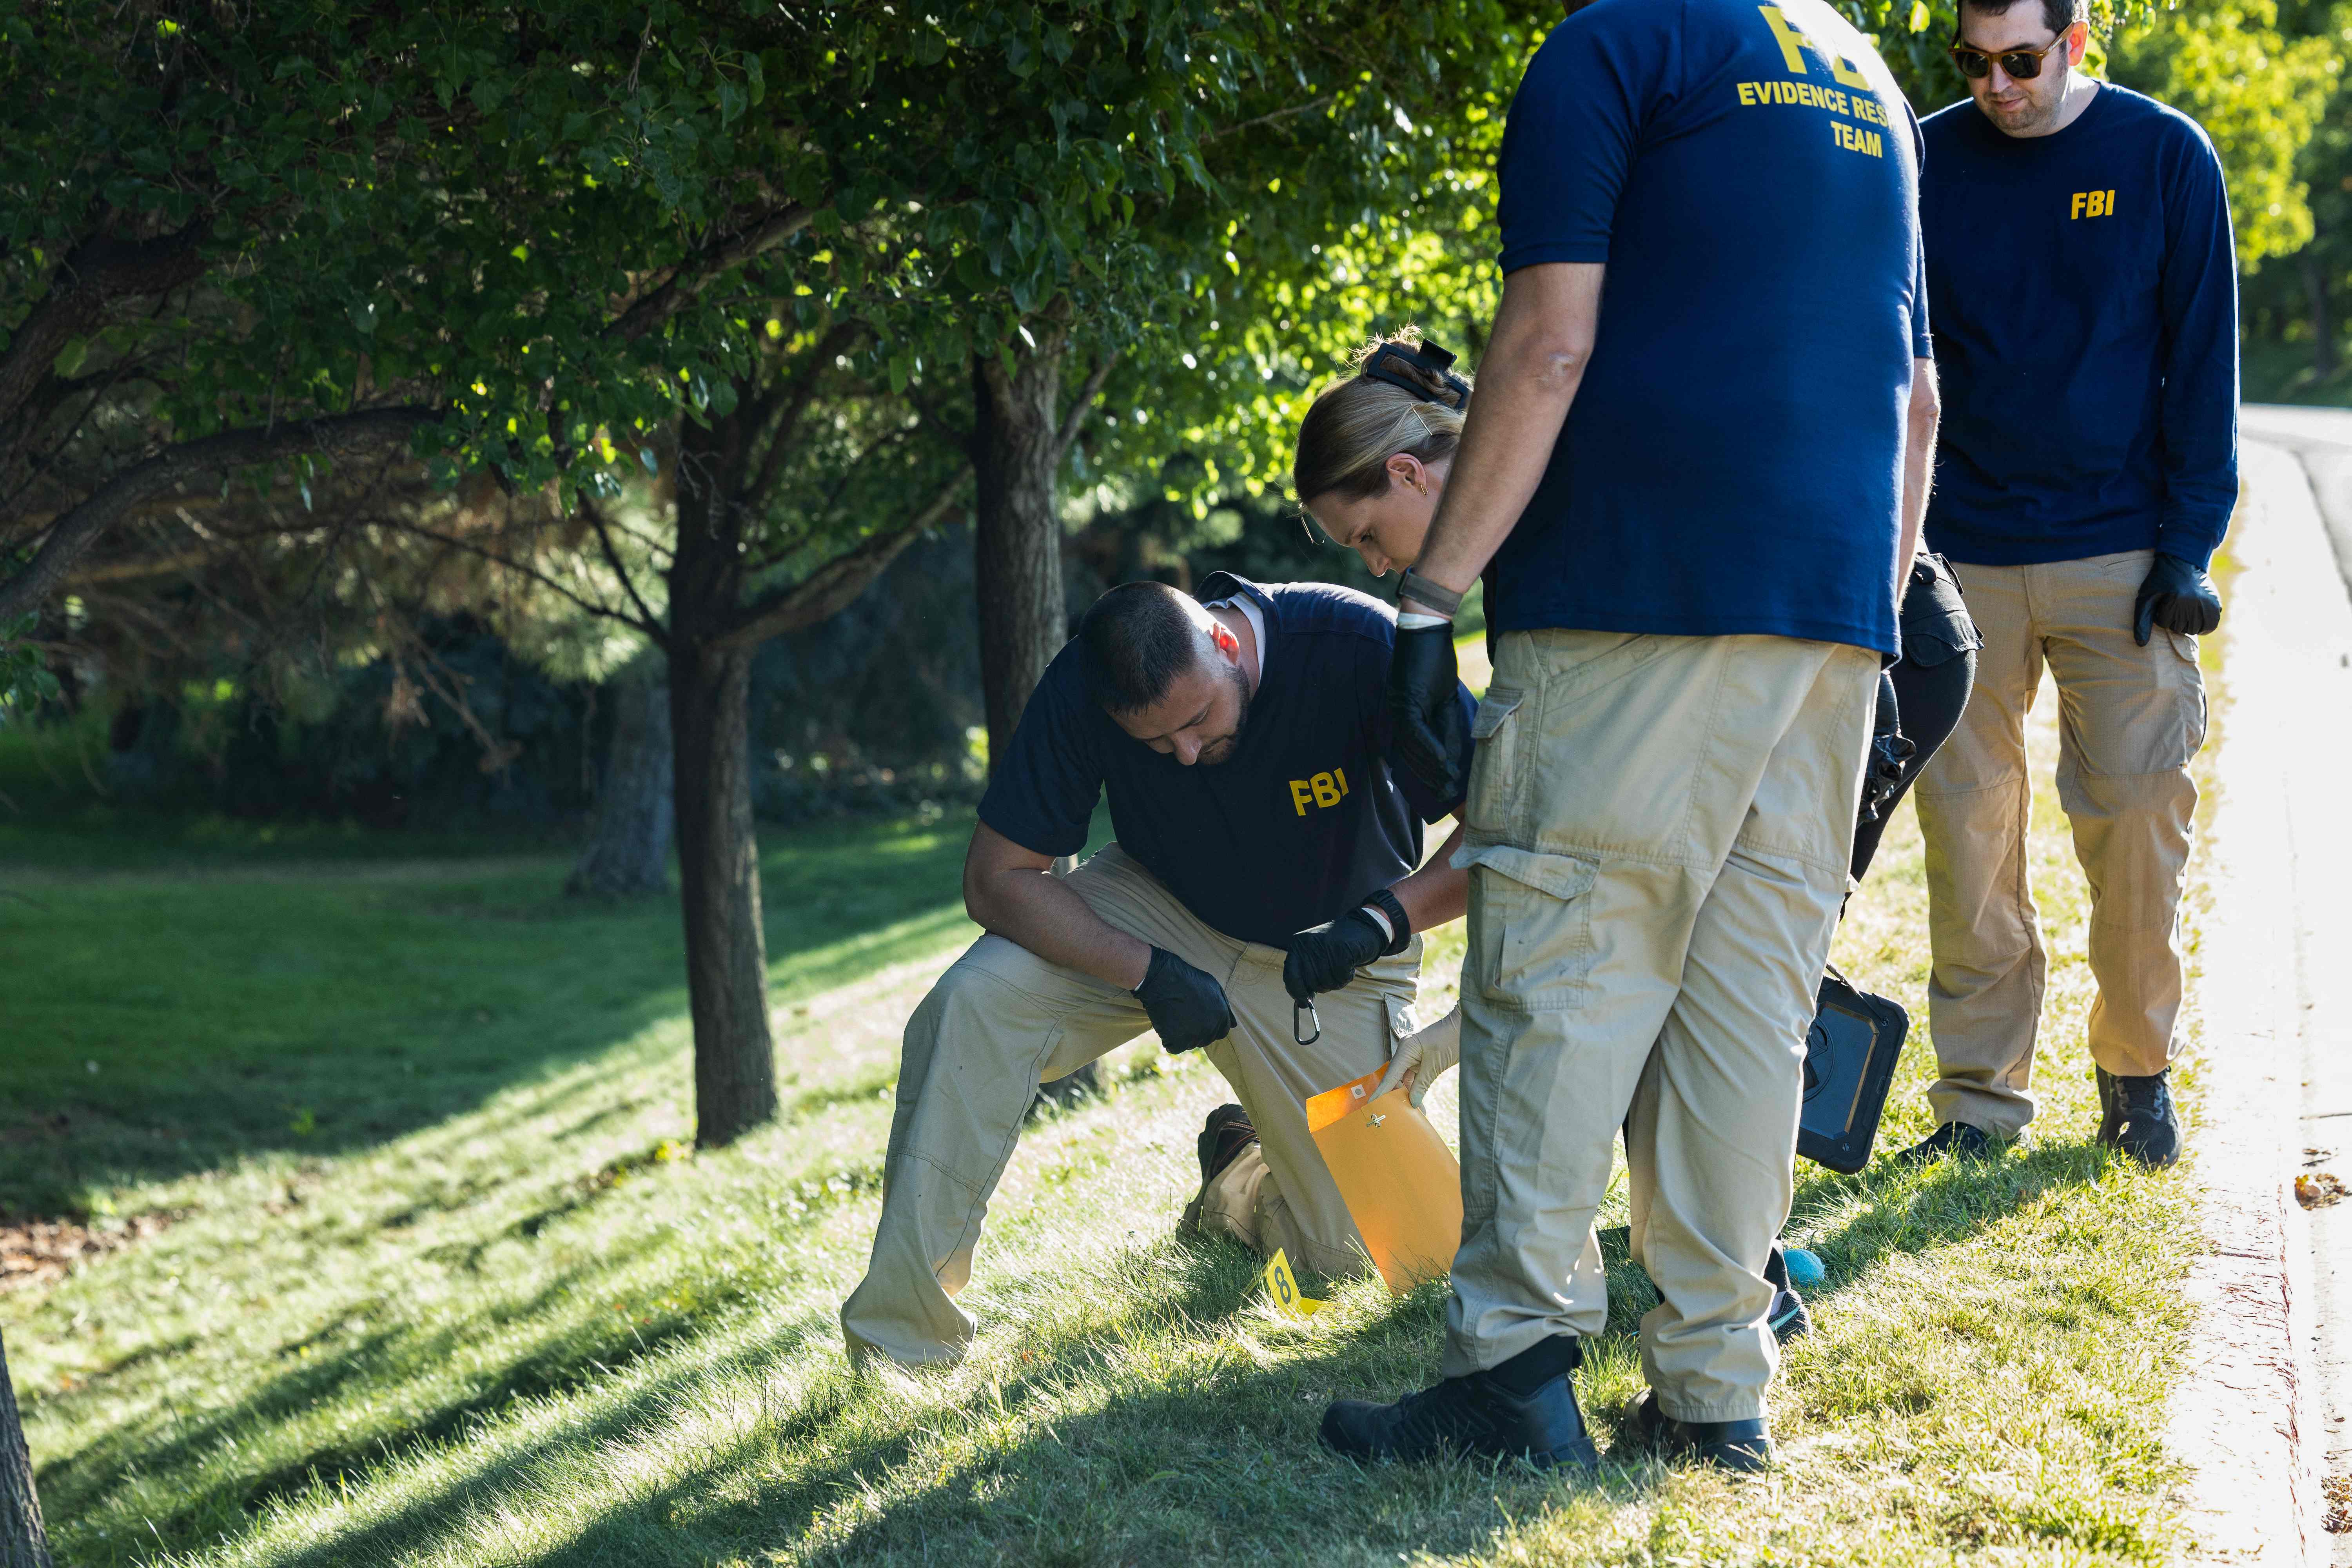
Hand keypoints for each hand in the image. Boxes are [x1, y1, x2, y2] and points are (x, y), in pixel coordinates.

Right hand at [1134, 946, 1234, 1052]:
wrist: (1163, 977)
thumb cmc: (1187, 979)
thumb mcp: (1213, 987)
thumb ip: (1225, 1007)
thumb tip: (1234, 1025)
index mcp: (1221, 1016)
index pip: (1221, 1033)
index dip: (1209, 1027)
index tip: (1197, 1019)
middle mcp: (1210, 1028)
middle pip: (1204, 1040)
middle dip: (1194, 1031)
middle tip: (1182, 1015)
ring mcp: (1194, 1035)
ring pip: (1189, 1044)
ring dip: (1181, 1035)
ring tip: (1174, 1016)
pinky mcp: (1177, 1040)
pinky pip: (1174, 1047)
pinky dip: (1168, 1039)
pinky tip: (1166, 1024)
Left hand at [1283, 909, 1389, 1000]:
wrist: (1360, 927)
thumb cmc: (1334, 947)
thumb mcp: (1314, 955)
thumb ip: (1305, 975)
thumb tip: (1301, 1003)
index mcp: (1297, 945)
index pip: (1290, 975)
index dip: (1296, 992)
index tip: (1303, 1003)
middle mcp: (1308, 944)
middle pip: (1311, 983)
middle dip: (1322, 987)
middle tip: (1331, 977)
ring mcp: (1325, 945)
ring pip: (1326, 982)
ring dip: (1336, 982)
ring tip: (1341, 969)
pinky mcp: (1342, 949)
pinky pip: (1341, 977)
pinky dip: (1347, 977)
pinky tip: (1349, 966)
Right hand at [1372, 1005, 1460, 1108]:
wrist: (1466, 1026)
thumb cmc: (1450, 1040)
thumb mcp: (1435, 1064)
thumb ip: (1422, 1084)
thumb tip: (1412, 1103)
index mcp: (1405, 1050)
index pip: (1390, 1075)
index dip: (1381, 1091)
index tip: (1371, 1104)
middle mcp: (1406, 1053)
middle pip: (1395, 1079)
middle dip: (1396, 1096)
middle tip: (1395, 1115)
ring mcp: (1414, 1057)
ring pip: (1405, 1080)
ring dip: (1408, 1095)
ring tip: (1411, 1113)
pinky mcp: (1423, 1061)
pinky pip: (1415, 1078)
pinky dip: (1416, 1090)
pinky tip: (1419, 1104)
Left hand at [1389, 621, 1467, 803]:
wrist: (1426, 630)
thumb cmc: (1435, 660)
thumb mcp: (1445, 697)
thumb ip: (1447, 725)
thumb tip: (1451, 753)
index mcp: (1405, 713)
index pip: (1414, 749)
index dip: (1427, 770)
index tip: (1441, 787)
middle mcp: (1398, 713)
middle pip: (1411, 753)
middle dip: (1428, 776)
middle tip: (1445, 796)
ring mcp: (1399, 707)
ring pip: (1413, 746)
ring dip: (1430, 767)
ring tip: (1447, 785)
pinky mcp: (1405, 699)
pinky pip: (1416, 729)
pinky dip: (1429, 746)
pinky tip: (1441, 760)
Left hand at [2133, 553, 2221, 645]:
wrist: (2182, 562)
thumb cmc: (2160, 581)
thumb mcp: (2146, 598)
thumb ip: (2142, 621)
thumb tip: (2142, 645)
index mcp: (2176, 600)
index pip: (2165, 623)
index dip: (2160, 615)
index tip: (2162, 602)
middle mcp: (2194, 603)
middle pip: (2180, 628)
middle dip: (2174, 620)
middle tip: (2174, 603)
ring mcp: (2207, 603)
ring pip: (2194, 629)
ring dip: (2187, 623)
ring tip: (2183, 608)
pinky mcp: (2216, 603)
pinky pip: (2210, 626)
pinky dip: (2203, 626)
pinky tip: (2196, 617)